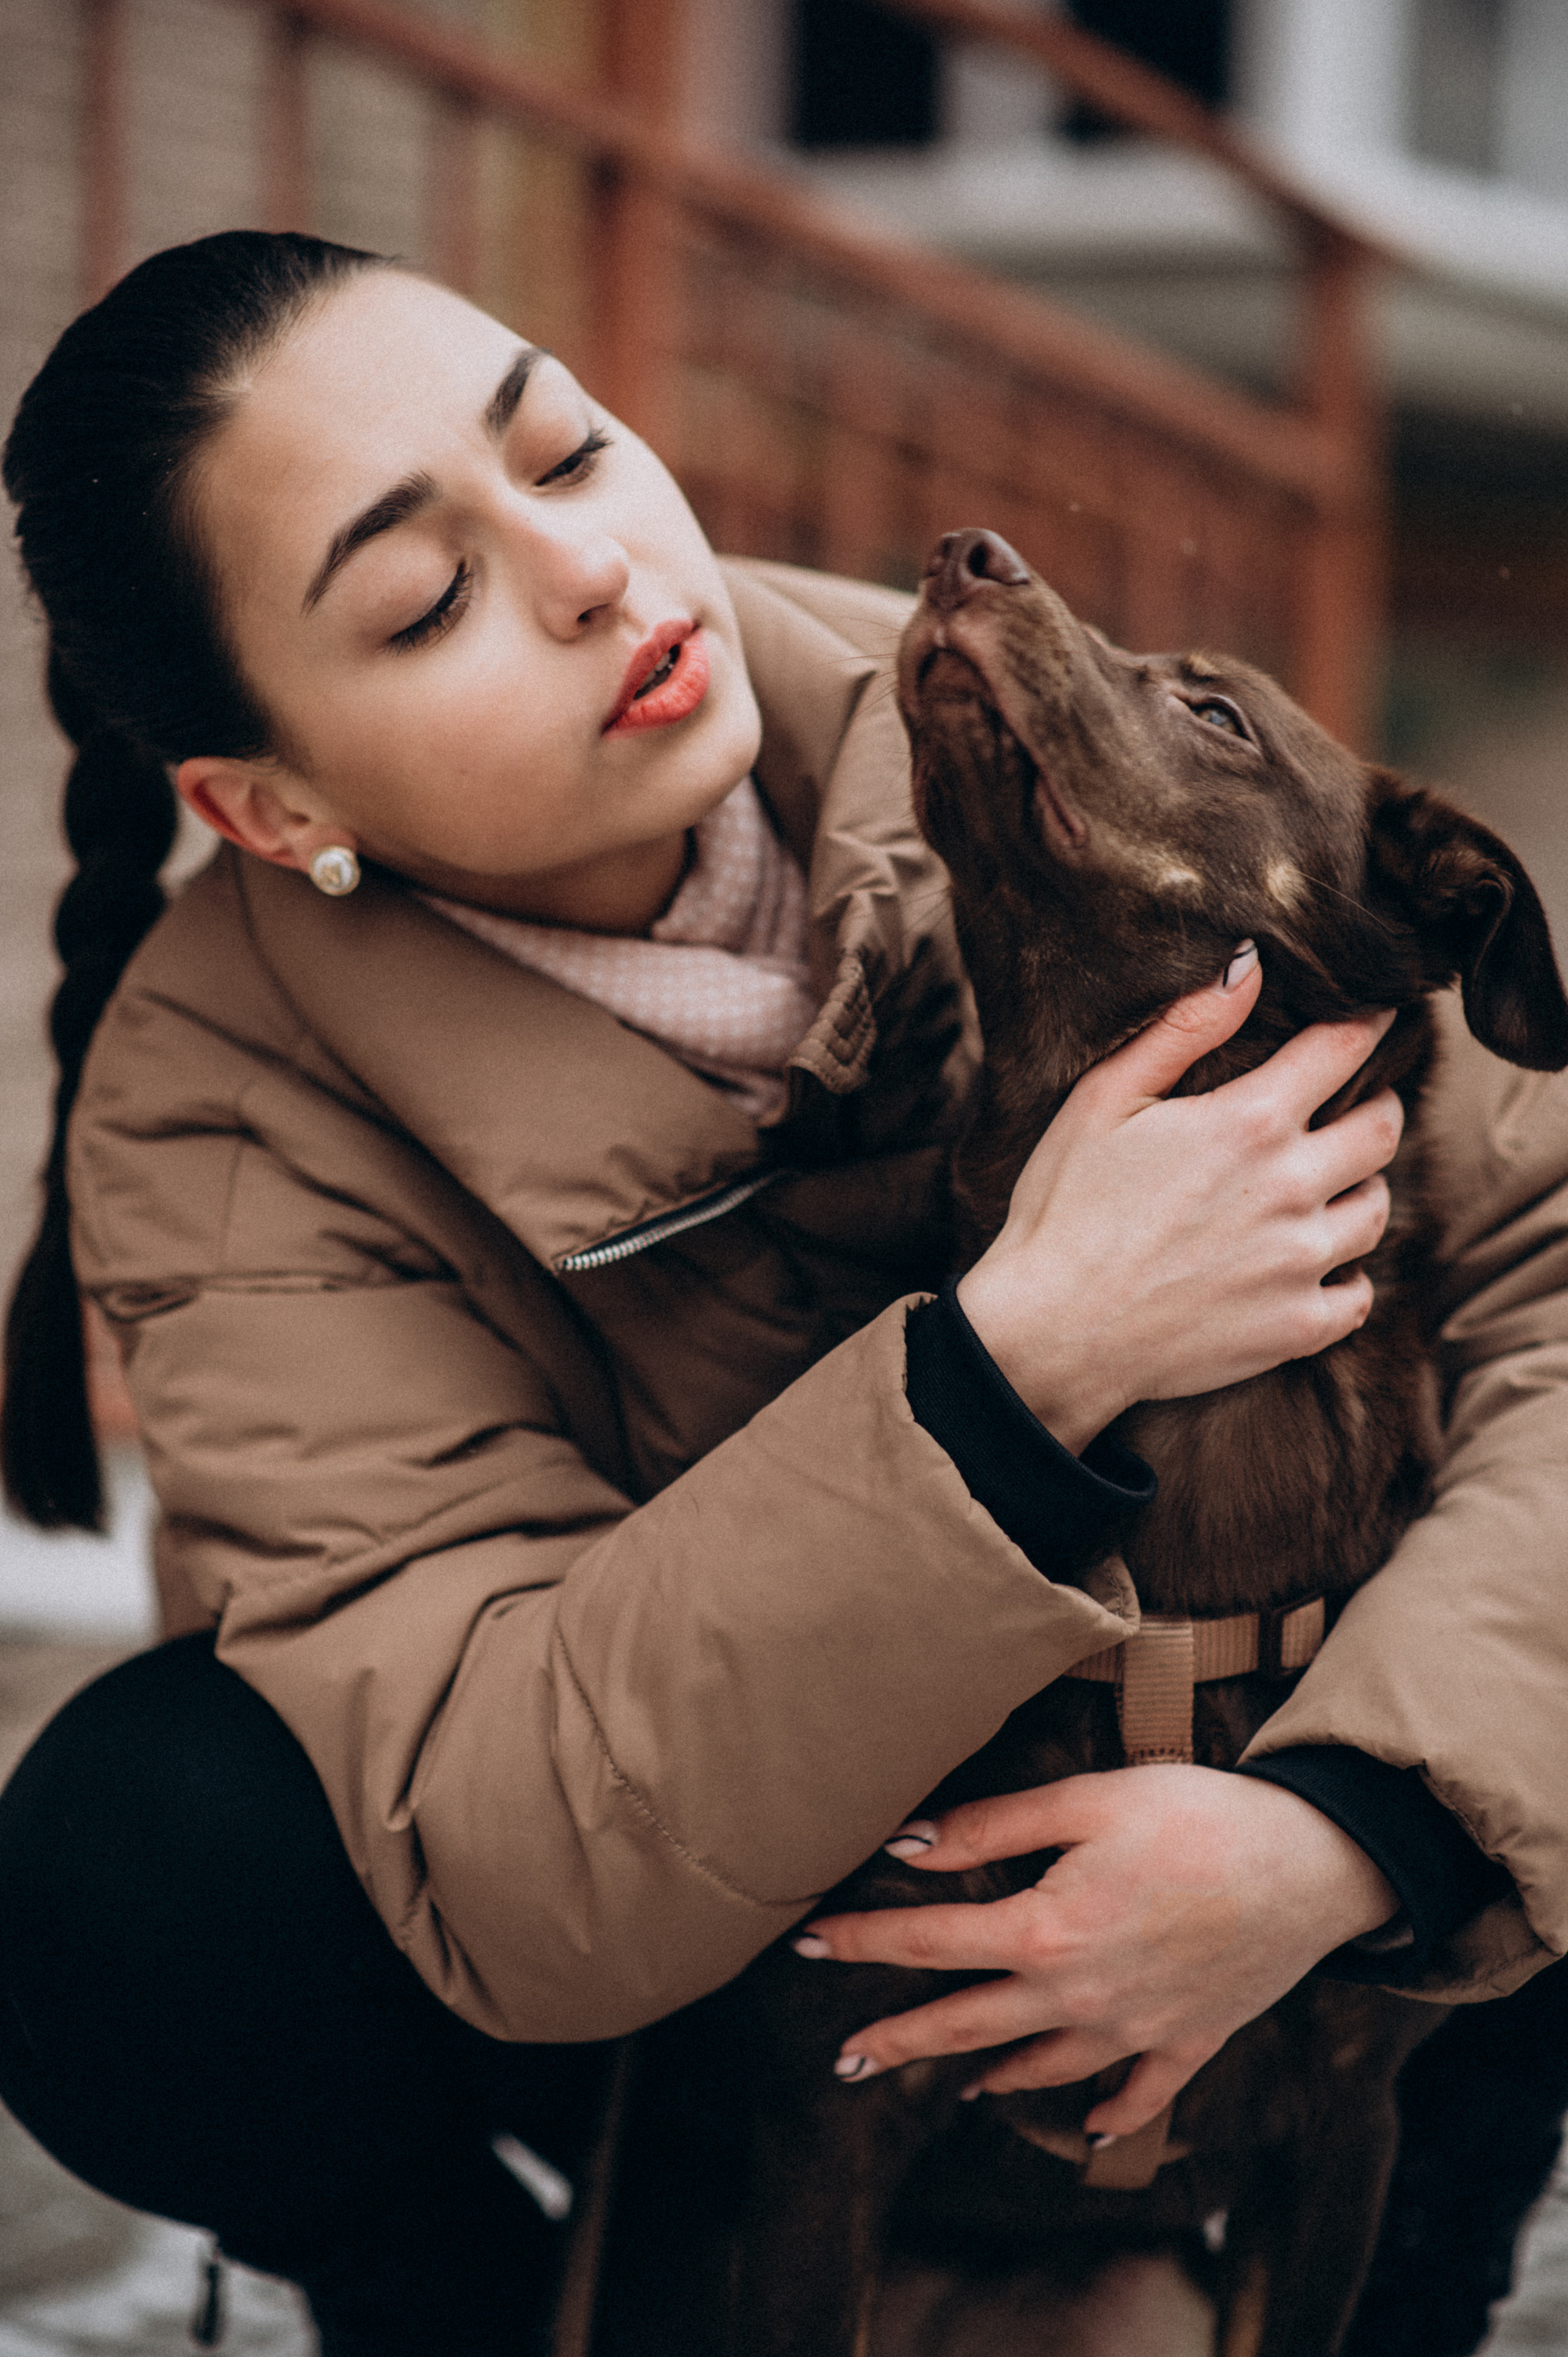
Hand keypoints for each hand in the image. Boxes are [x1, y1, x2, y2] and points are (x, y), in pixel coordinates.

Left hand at [793, 1769, 1397, 2138]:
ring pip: (1043, 2067)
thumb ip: (993, 1827)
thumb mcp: (1087, 1799)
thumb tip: (908, 1847)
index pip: (932, 1942)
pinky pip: (1138, 2095)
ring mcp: (1136, 2029)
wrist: (1314, 1861)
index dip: (863, 1940)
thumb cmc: (1197, 1813)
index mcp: (1047, 1930)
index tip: (807, 1945)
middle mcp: (1080, 1995)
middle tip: (844, 2060)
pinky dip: (1107, 2116)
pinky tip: (1085, 2128)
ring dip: (991, 2076)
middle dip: (898, 2041)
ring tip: (953, 2084)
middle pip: (966, 2026)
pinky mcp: (1190, 2040)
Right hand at [957, 947, 1403, 1452]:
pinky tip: (1309, 1266)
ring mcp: (1301, 1264)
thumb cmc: (1064, 1209)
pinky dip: (1344, 1277)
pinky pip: (1358, 1295)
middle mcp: (1291, 1189)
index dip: (1365, 1025)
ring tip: (1326, 1187)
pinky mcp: (1298, 1327)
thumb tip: (1249, 966)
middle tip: (1352, 1106)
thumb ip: (1183, 1029)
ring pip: (1376, 1211)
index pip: (1341, 1050)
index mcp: (1249, 1123)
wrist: (1051, 1332)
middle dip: (1375, 1106)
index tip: (1373, 1018)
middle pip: (1382, 1130)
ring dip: (1358, 1190)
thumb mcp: (1103, 1100)